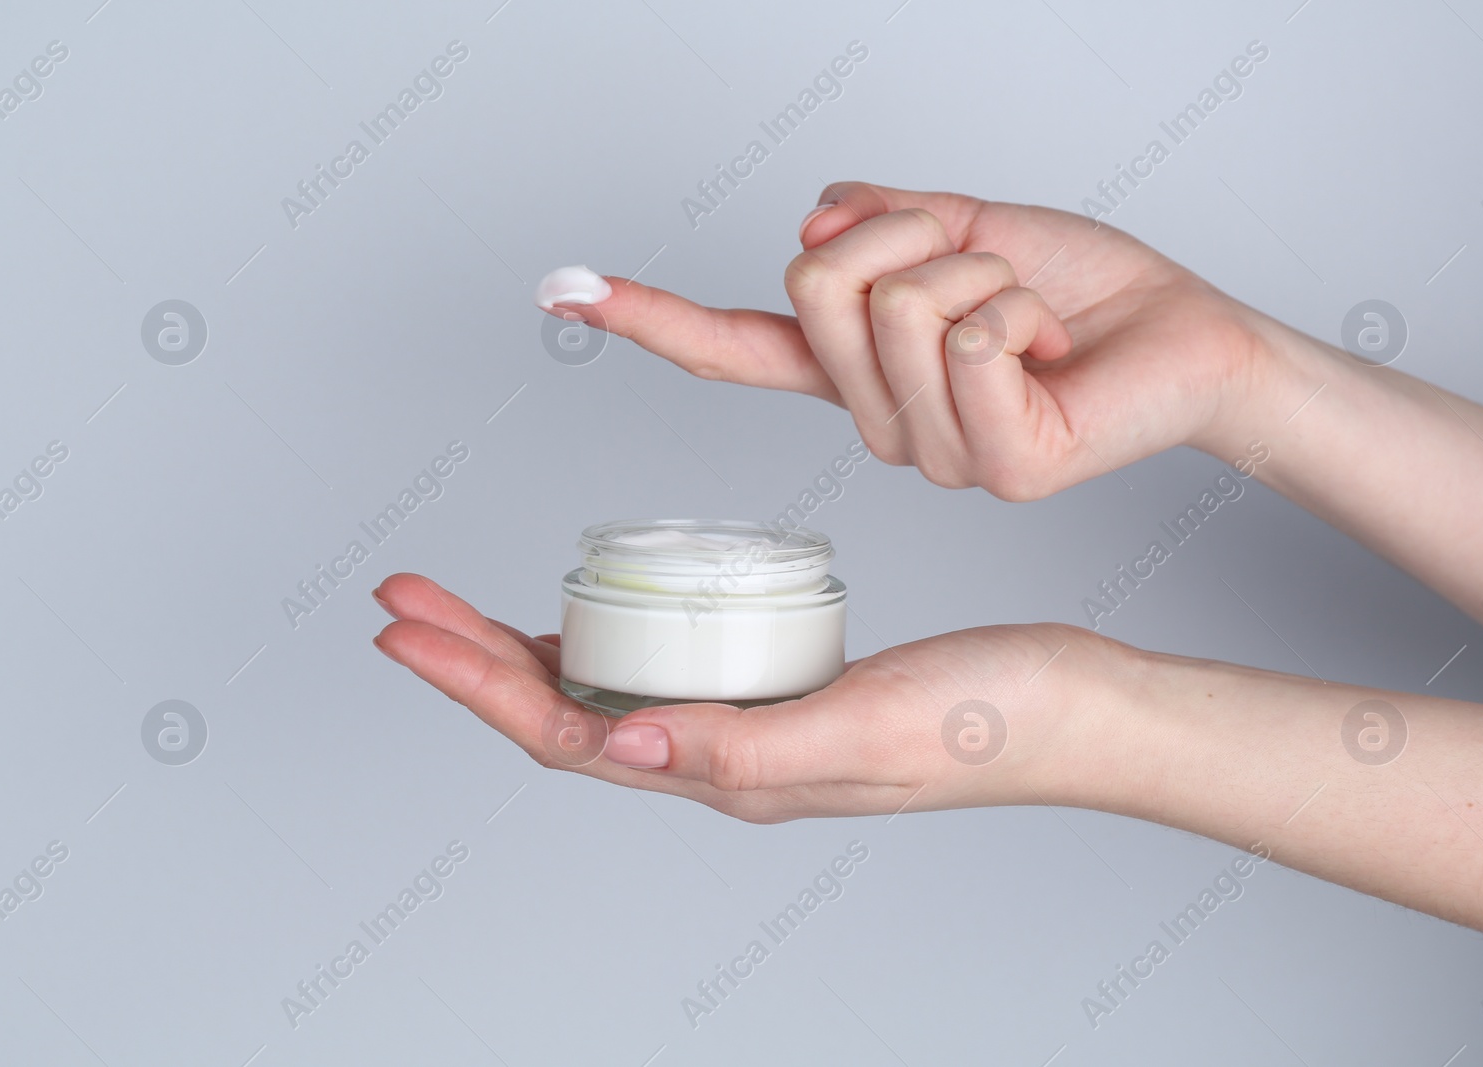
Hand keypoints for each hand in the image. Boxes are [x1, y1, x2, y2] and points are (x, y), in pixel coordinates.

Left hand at [370, 572, 1124, 821]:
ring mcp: (755, 728)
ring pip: (606, 693)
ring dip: (523, 652)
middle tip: (405, 598)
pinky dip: (606, 637)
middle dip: (473, 659)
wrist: (1077, 706)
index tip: (408, 625)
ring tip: (464, 607)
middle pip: (565, 712)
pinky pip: (665, 672)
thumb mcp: (863, 729)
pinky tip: (597, 611)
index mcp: (734, 775)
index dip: (475, 683)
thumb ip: (742, 748)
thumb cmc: (993, 720)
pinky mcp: (785, 691)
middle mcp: (729, 760)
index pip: (568, 732)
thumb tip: (618, 743)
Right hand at [540, 181, 1274, 499]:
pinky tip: (1052, 349)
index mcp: (861, 371)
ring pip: (899, 305)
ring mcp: (936, 456)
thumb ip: (883, 222)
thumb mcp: (967, 226)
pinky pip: (968, 339)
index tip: (564, 290)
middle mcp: (882, 425)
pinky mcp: (998, 469)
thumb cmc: (1083, 292)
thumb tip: (816, 216)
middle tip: (975, 263)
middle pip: (819, 282)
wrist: (1184, 333)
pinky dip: (1021, 305)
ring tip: (1027, 313)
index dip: (652, 316)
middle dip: (909, 234)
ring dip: (980, 269)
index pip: (739, 347)